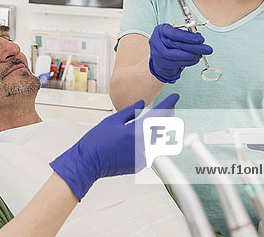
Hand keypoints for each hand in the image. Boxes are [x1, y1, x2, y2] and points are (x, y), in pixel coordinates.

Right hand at [50, 94, 178, 199]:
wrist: (87, 162)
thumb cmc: (96, 142)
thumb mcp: (112, 121)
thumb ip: (129, 111)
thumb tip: (141, 104)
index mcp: (136, 133)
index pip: (158, 116)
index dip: (168, 105)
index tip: (175, 98)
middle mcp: (142, 147)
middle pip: (163, 129)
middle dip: (168, 116)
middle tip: (170, 107)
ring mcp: (142, 157)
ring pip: (158, 141)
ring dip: (160, 130)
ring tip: (160, 119)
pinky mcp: (139, 165)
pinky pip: (149, 151)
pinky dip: (150, 141)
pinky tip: (146, 135)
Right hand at [148, 23, 212, 82]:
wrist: (161, 55)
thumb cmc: (171, 42)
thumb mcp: (176, 34)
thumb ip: (186, 35)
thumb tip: (199, 38)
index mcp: (160, 30)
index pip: (174, 33)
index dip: (188, 37)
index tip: (201, 39)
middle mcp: (156, 41)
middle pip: (176, 44)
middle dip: (194, 47)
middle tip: (207, 49)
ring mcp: (157, 53)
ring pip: (175, 55)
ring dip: (190, 56)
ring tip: (200, 55)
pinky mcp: (161, 63)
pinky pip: (176, 63)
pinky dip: (187, 62)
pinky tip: (194, 60)